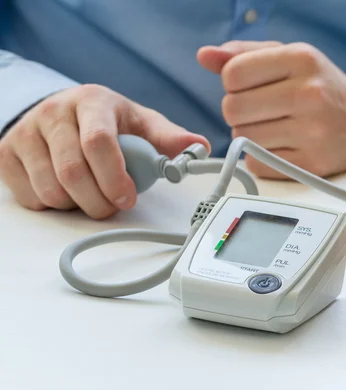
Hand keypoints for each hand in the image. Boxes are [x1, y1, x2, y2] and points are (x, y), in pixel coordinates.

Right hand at [0, 84, 209, 218]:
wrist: (62, 113)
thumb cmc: (108, 121)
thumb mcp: (140, 123)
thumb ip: (167, 137)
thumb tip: (199, 147)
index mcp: (91, 101)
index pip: (98, 141)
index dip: (115, 177)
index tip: (129, 197)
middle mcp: (53, 113)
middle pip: (72, 171)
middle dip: (99, 200)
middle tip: (114, 205)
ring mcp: (24, 133)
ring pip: (50, 189)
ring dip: (78, 205)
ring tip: (93, 196)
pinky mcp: (5, 154)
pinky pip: (30, 197)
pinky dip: (54, 206)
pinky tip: (68, 193)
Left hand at [197, 41, 345, 177]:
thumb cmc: (320, 86)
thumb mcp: (289, 58)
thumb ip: (244, 54)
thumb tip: (204, 56)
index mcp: (302, 60)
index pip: (233, 74)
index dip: (232, 83)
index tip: (249, 87)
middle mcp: (309, 94)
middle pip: (232, 109)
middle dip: (238, 111)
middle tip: (259, 110)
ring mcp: (312, 133)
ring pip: (243, 139)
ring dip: (249, 135)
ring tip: (274, 127)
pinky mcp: (311, 165)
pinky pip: (258, 165)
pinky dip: (261, 158)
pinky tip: (282, 145)